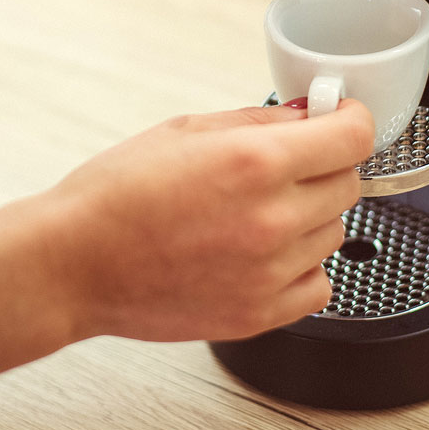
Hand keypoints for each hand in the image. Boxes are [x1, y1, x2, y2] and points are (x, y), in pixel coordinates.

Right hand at [44, 99, 373, 341]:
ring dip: (309, 217)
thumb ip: (258, 121)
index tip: (343, 120)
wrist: (75, 263)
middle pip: (348, 184)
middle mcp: (272, 218)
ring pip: (333, 233)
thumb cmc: (115, 195)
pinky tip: (263, 254)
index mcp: (255, 162)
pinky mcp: (260, 313)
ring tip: (253, 214)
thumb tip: (308, 116)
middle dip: (323, 166)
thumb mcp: (184, 130)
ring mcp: (269, 272)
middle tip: (282, 167)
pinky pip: (318, 284)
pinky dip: (301, 267)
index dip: (351, 121)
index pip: (354, 138)